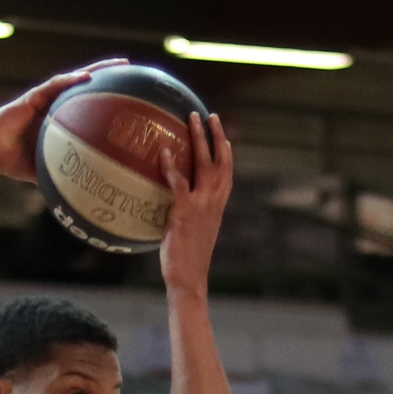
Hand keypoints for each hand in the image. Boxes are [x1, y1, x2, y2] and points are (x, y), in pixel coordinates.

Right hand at [0, 62, 123, 182]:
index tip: (130, 95)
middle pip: (86, 85)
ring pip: (75, 79)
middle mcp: (54, 105)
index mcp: (59, 118)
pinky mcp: (32, 96)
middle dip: (109, 76)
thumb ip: (63, 177)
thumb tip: (83, 197)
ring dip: (97, 70)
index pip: (87, 104)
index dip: (107, 98)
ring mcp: (44, 98)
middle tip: (132, 71)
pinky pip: (54, 85)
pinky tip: (87, 77)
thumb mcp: (44, 170)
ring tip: (119, 65)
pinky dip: (71, 80)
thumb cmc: (12, 161)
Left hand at [157, 112, 233, 296]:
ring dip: (199, 139)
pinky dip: (172, 165)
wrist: (189, 278)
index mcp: (219, 205)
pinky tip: (164, 152)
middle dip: (216, 135)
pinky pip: (178, 182)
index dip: (226, 151)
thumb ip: (188, 211)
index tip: (222, 134)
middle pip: (220, 160)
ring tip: (191, 119)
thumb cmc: (187, 258)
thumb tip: (170, 200)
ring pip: (204, 163)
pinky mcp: (185, 211)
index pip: (227, 172)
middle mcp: (215, 201)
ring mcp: (202, 205)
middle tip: (209, 115)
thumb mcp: (194, 229)